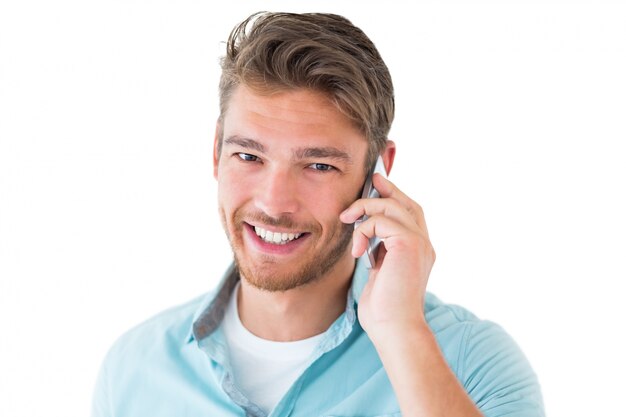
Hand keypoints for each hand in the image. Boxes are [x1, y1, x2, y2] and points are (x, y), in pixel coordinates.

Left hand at [340, 173, 435, 340]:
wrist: (394, 329)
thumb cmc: (384, 309)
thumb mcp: (380, 273)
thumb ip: (379, 252)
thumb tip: (365, 235)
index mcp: (419, 250)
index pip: (411, 213)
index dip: (395, 196)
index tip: (376, 186)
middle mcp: (424, 244)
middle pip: (407, 203)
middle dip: (387, 189)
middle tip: (369, 180)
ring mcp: (420, 243)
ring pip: (392, 206)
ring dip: (365, 207)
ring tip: (347, 219)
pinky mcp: (409, 244)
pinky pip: (382, 220)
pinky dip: (363, 230)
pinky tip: (357, 251)